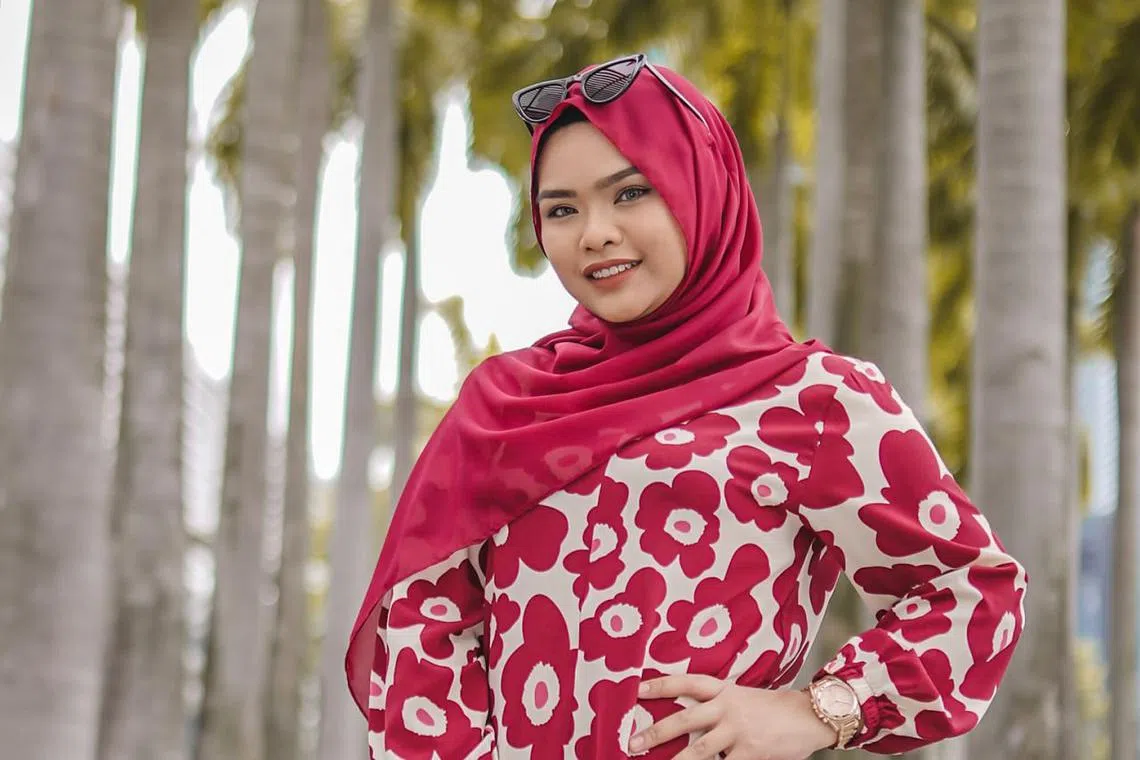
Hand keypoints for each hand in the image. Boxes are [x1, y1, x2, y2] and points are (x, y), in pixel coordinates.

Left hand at [629, 675, 836, 759]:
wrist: (809, 716)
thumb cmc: (772, 709)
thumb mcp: (742, 697)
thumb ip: (717, 705)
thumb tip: (686, 720)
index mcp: (723, 690)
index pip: (686, 683)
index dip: (661, 685)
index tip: (636, 689)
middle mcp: (727, 707)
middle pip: (684, 718)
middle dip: (656, 731)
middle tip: (633, 743)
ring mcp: (738, 730)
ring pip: (699, 748)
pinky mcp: (751, 751)